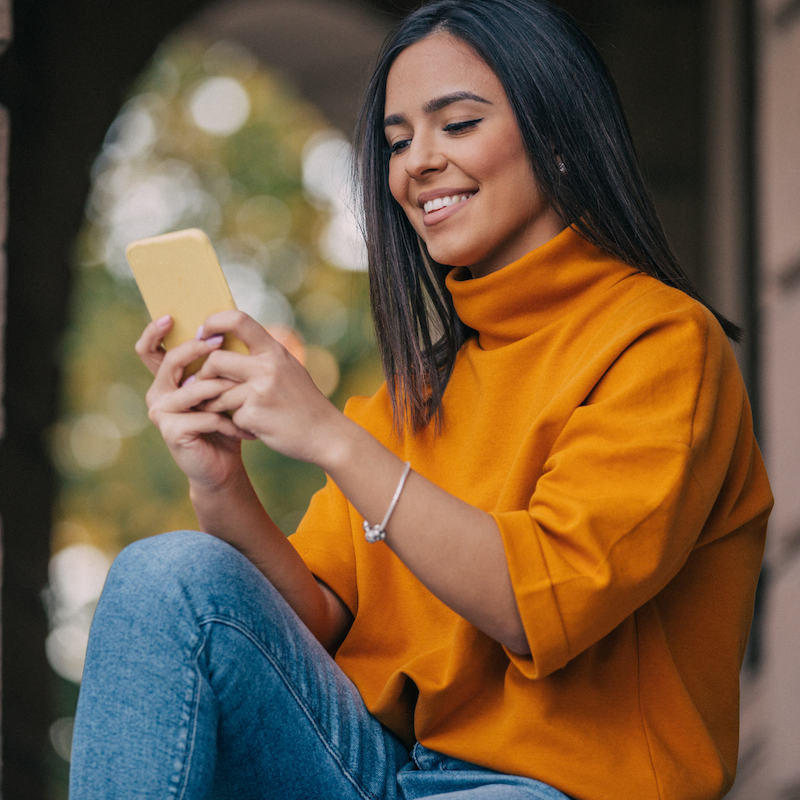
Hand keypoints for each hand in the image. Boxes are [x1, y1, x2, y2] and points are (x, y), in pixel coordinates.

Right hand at [135, 315, 254, 488]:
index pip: (150, 349)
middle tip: (220, 343)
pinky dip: (230, 420)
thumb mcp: (222, 387)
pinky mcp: (172, 431)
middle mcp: (158, 393)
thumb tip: (229, 324)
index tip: (171, 317)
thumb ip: (218, 362)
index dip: (154, 331)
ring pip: (195, 388)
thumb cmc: (225, 421)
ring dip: (224, 389)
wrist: (224, 464)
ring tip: (248, 392)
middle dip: (197, 349)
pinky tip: (246, 429)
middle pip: (171, 361)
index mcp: (167, 379)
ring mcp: (161, 412)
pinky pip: (206, 415)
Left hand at [192, 310, 347, 466]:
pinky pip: (228, 415)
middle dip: (204, 374)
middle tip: (205, 384)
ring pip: (216, 392)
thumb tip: (225, 343)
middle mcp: (267, 367)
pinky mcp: (253, 415)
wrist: (324, 433)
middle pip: (215, 360)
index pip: (237, 320)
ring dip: (214, 403)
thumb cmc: (302, 401)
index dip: (214, 322)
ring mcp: (259, 391)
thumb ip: (262, 356)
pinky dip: (234, 422)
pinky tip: (248, 426)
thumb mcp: (287, 368)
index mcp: (274, 351)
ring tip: (223, 410)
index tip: (203, 335)